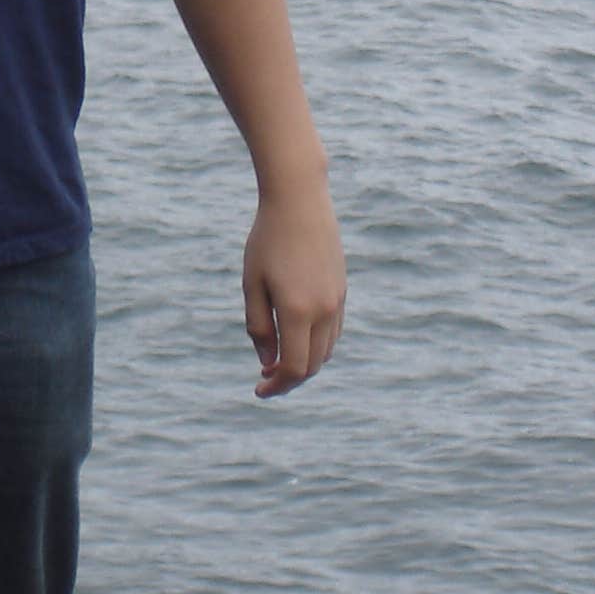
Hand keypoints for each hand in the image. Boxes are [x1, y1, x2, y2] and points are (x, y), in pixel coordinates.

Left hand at [242, 183, 345, 397]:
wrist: (299, 202)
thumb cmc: (266, 241)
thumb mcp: (252, 283)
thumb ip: (258, 326)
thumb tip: (268, 364)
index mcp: (297, 311)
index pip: (294, 367)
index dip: (277, 385)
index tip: (258, 391)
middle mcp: (323, 311)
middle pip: (312, 365)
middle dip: (289, 379)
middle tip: (265, 380)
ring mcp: (337, 301)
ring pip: (325, 350)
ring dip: (304, 363)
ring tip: (278, 360)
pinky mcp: (342, 291)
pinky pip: (333, 331)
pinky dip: (316, 344)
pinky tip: (296, 338)